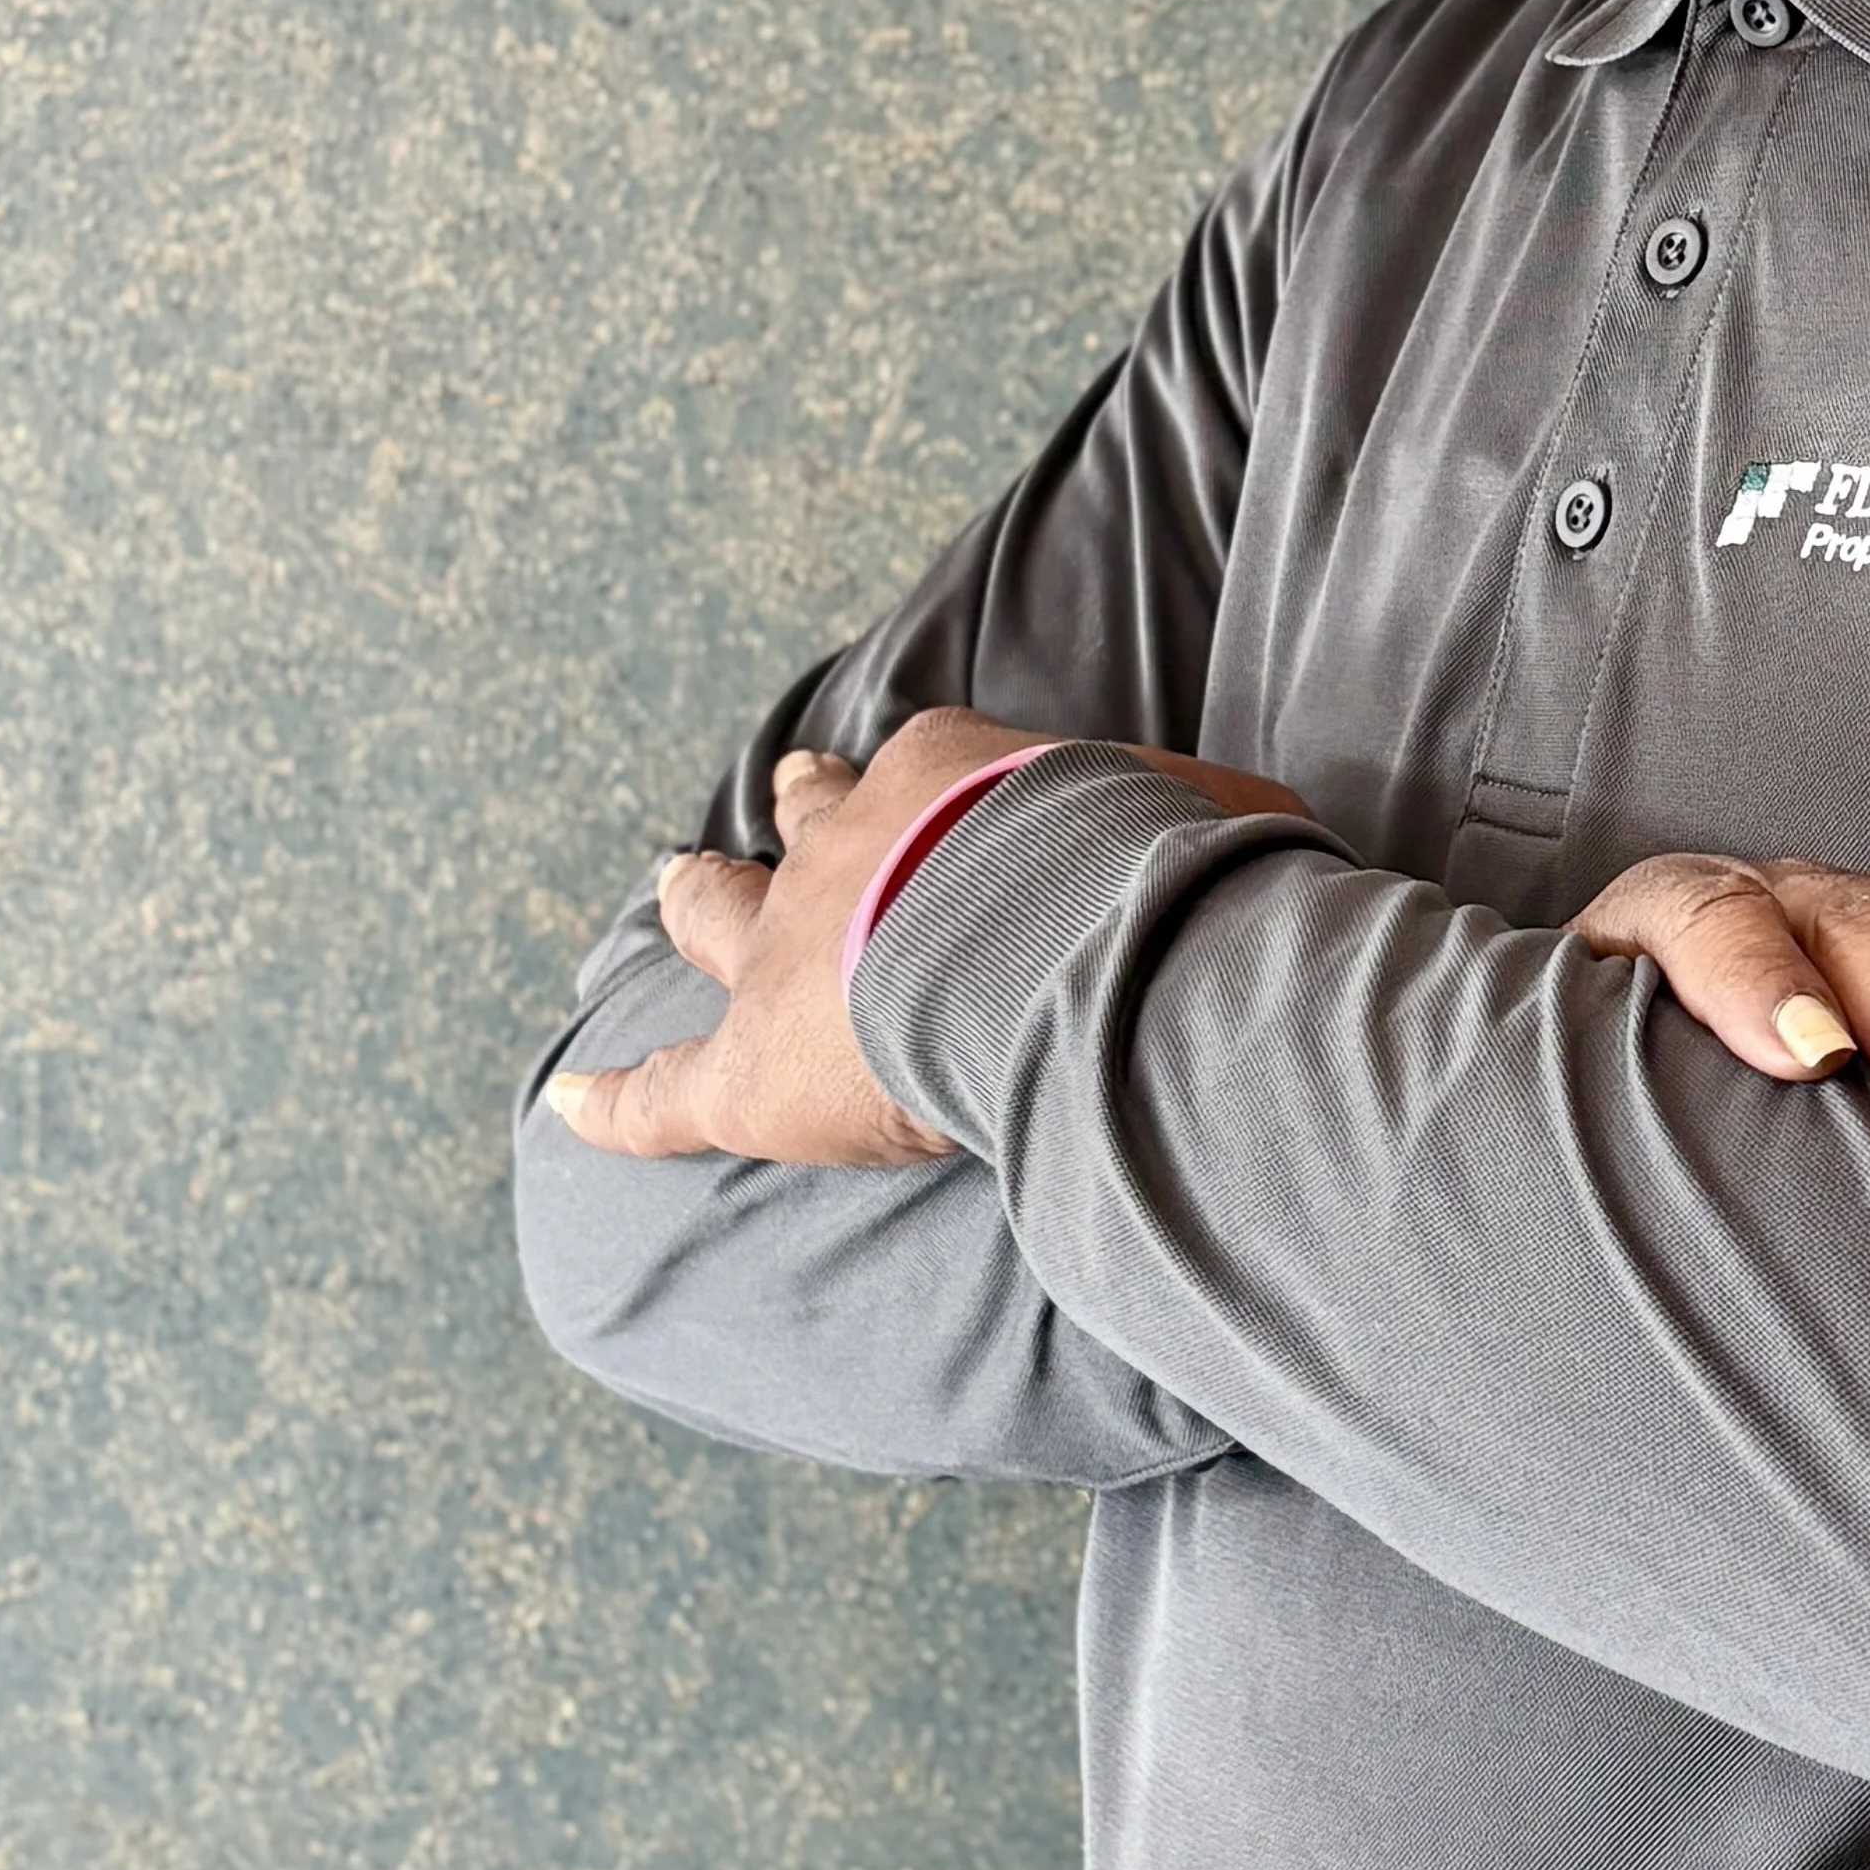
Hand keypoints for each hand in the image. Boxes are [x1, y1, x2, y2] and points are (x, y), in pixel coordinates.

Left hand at [541, 710, 1306, 1166]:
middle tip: (786, 784)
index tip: (925, 774)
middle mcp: (850, 845)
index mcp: (952, 776)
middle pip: (807, 812)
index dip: (922, 775)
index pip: (927, 763)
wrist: (1047, 941)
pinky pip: (661, 1092)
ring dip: (700, 898)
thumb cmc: (1148, 872)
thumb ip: (1231, 829)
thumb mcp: (1220, 817)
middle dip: (799, 799)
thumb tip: (1301, 849)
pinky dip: (613, 1104)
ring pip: (717, 915)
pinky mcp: (749, 1069)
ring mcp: (788, 952)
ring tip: (674, 883)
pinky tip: (568, 1107)